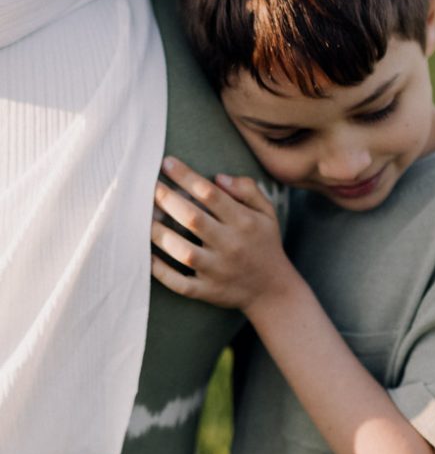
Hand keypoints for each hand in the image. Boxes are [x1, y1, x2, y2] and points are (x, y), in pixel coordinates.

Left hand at [151, 156, 291, 311]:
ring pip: (183, 251)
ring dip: (159, 233)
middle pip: (193, 218)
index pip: (210, 194)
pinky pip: (180, 283)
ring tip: (142, 217)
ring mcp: (218, 270)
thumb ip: (248, 190)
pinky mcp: (208, 291)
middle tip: (148, 186)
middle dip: (167, 199)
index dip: (186, 176)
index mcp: (244, 222)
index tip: (167, 162)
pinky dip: (161, 271)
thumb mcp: (267, 213)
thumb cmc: (265, 244)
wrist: (274, 291)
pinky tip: (147, 255)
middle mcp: (230, 245)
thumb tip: (218, 177)